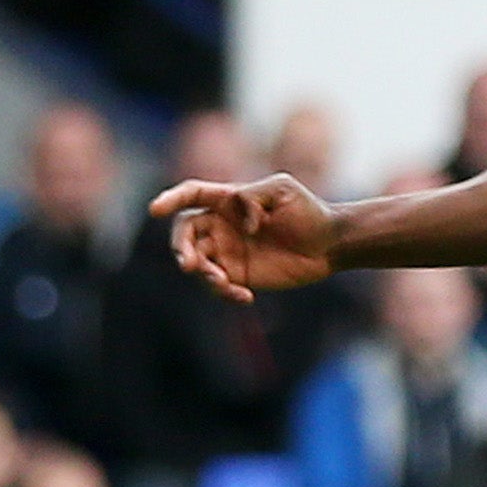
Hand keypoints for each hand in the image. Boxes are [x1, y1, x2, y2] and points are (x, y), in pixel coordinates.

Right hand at [149, 173, 338, 302]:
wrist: (331, 244)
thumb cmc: (309, 211)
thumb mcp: (282, 190)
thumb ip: (252, 197)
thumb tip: (242, 224)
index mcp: (228, 200)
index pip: (191, 196)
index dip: (171, 200)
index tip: (155, 209)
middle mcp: (222, 225)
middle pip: (184, 233)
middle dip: (180, 248)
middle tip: (189, 263)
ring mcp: (229, 252)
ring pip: (198, 263)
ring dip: (203, 274)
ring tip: (225, 283)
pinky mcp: (240, 276)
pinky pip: (220, 286)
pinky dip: (225, 293)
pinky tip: (246, 296)